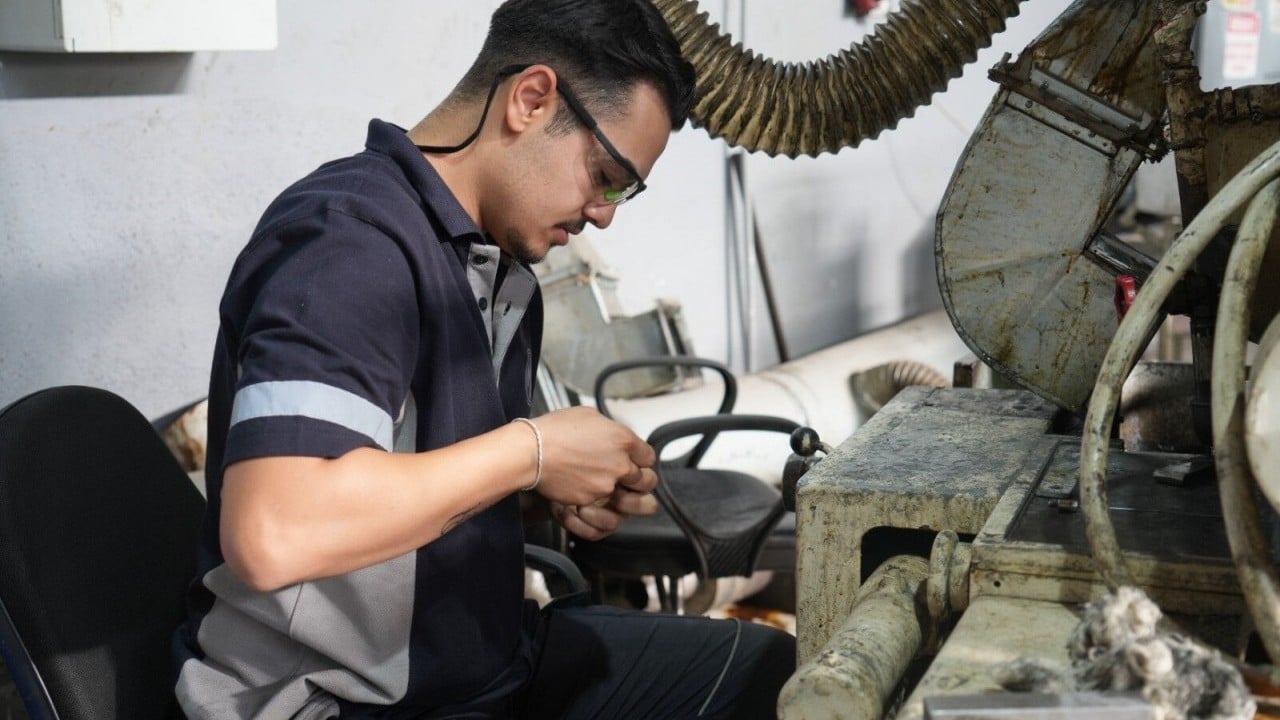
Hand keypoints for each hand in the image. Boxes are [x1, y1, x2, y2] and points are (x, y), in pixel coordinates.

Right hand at [528, 406, 658, 539]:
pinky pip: (601, 505)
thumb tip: (614, 436)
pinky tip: (584, 488)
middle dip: (639, 481)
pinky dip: (595, 500)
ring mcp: (606, 485)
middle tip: (630, 479)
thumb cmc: (555, 430)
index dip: (642, 460)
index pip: (649, 457)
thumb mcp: (590, 416)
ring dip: (619, 494)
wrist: (531, 451)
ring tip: (608, 488)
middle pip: (647, 481)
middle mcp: (620, 464)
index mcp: (624, 440)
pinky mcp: (590, 500)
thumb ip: (611, 429)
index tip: (637, 462)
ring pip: (626, 497)